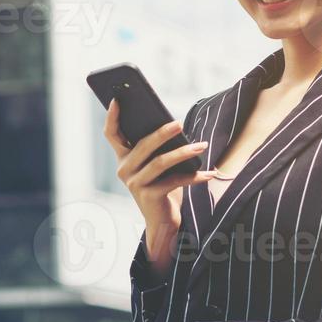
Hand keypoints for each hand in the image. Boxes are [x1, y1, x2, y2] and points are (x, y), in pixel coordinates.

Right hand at [103, 98, 216, 273]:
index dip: (112, 116)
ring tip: (201, 146)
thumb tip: (175, 125)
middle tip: (180, 123)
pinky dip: (195, 177)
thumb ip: (157, 148)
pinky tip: (209, 173)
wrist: (162, 222)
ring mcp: (135, 184)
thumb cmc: (162, 187)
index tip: (117, 99)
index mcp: (123, 158)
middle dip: (162, 132)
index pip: (111, 134)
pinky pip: (175, 181)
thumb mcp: (156, 165)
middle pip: (143, 145)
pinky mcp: (150, 196)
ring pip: (160, 162)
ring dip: (183, 153)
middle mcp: (124, 170)